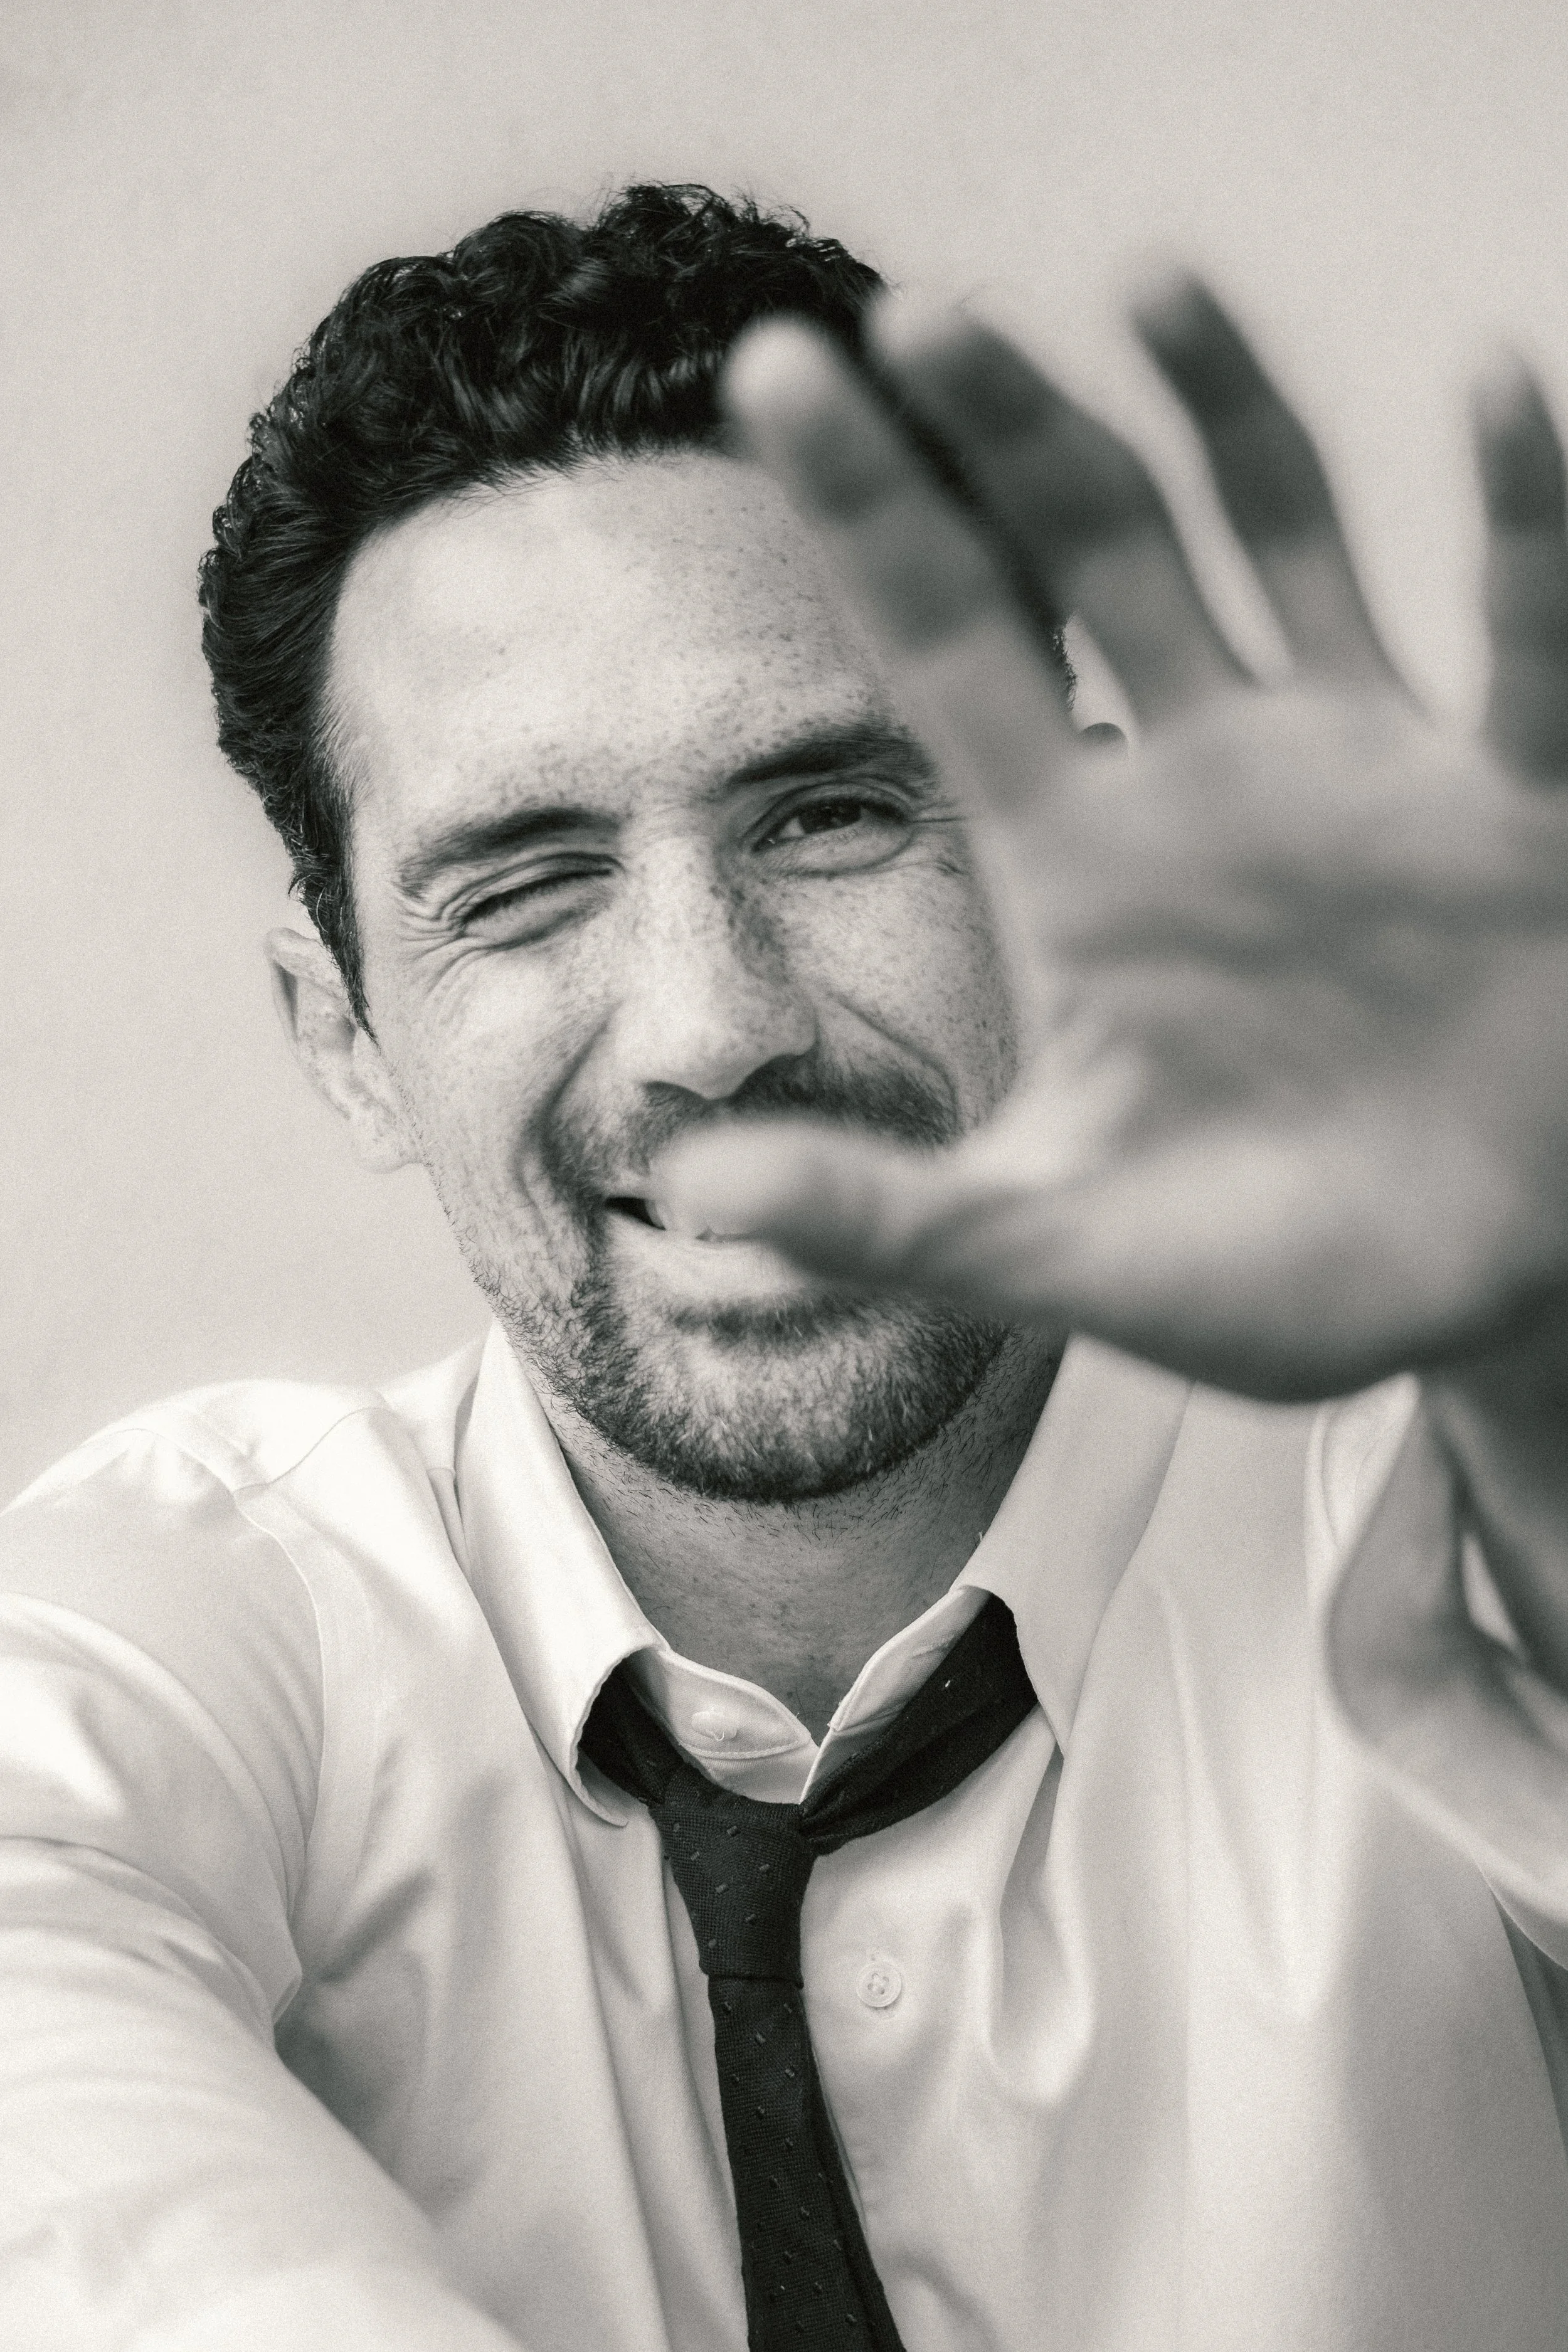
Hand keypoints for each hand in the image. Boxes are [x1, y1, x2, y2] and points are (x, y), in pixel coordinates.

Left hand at [661, 279, 1567, 1401]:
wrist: (1470, 1303)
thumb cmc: (1267, 1270)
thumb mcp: (1060, 1247)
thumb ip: (889, 1217)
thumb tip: (683, 1193)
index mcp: (1083, 856)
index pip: (948, 641)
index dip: (869, 511)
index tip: (775, 379)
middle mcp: (1208, 776)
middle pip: (1092, 553)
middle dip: (1011, 433)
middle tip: (914, 314)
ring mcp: (1365, 770)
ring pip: (1285, 539)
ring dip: (1221, 412)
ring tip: (1145, 276)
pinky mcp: (1518, 809)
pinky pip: (1528, 643)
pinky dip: (1520, 526)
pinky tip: (1495, 390)